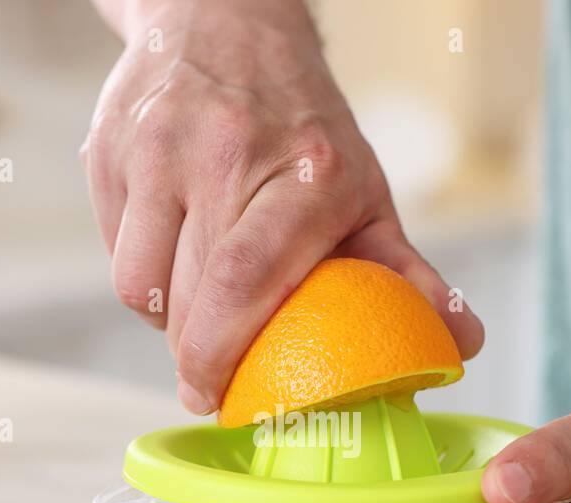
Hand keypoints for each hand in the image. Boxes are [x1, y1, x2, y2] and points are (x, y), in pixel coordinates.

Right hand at [82, 0, 482, 413]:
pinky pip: (113, 252)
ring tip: (196, 301)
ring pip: (138, 285)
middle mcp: (227, 152)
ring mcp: (157, 147)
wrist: (225, 22)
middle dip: (195, 352)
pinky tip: (170, 251)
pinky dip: (140, 275)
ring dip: (164, 317)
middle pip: (187, 298)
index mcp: (306, 171)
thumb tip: (462, 346)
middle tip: (212, 368)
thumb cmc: (301, 126)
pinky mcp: (108, 150)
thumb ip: (405, 273)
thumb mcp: (364, 188)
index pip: (245, 279)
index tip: (216, 397)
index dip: (220, 354)